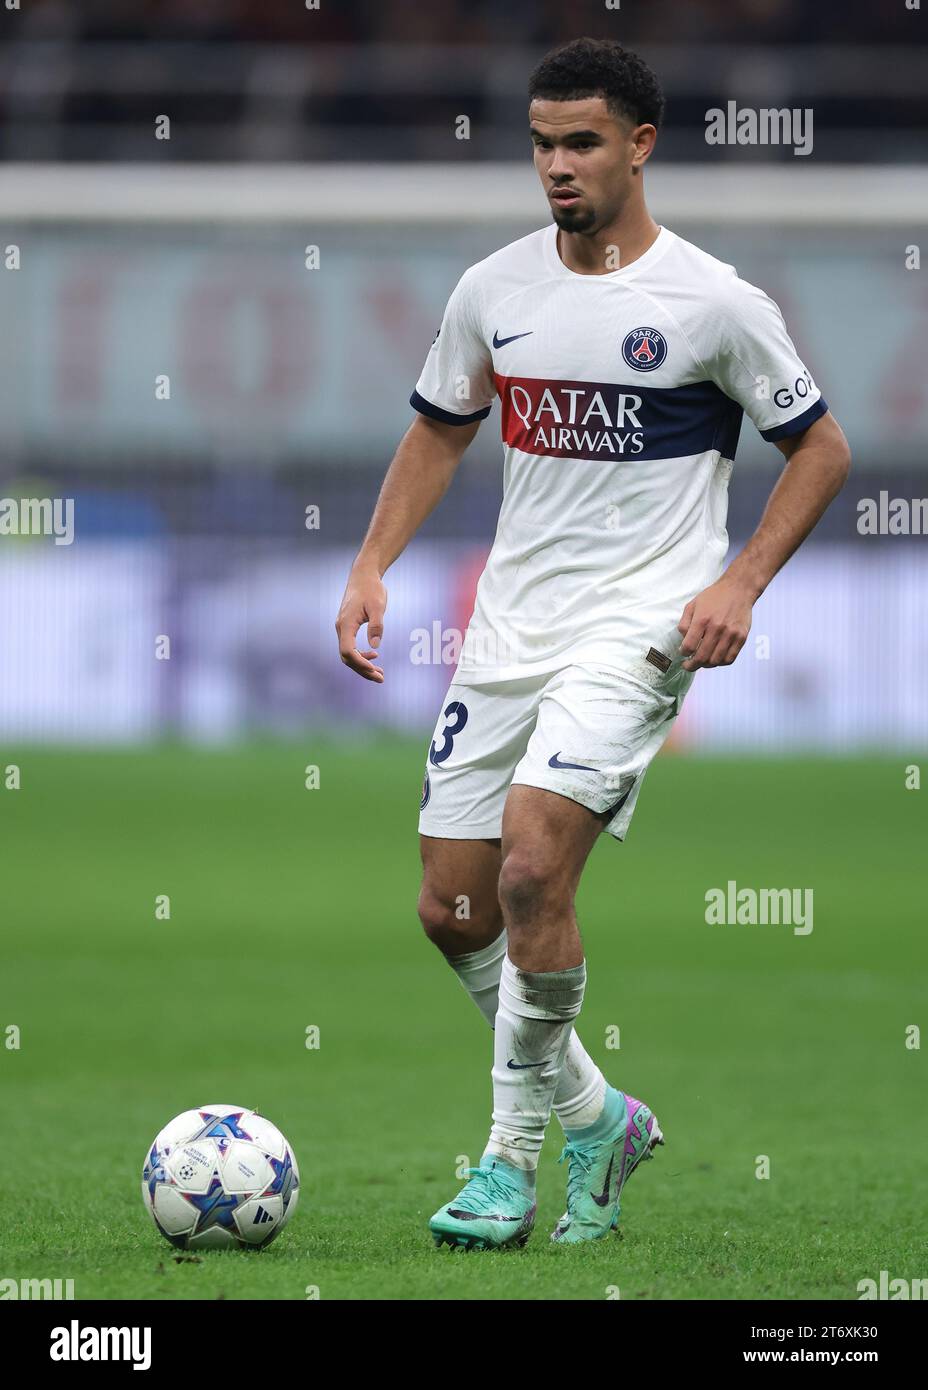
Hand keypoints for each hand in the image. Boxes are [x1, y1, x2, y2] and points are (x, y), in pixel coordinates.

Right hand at [335, 564, 386, 681]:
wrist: (363, 576)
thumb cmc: (371, 589)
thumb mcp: (378, 606)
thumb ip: (377, 626)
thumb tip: (375, 646)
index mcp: (346, 624)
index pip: (348, 651)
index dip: (360, 663)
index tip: (375, 670)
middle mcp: (341, 628)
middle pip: (347, 657)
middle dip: (363, 670)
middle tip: (381, 678)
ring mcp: (343, 628)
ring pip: (349, 653)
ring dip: (363, 665)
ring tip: (379, 673)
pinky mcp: (347, 626)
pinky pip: (351, 646)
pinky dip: (361, 655)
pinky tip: (374, 654)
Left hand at [677, 576, 752, 670]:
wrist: (738, 589)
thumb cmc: (714, 597)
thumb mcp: (692, 605)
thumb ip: (684, 623)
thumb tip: (683, 642)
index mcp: (702, 620)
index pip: (689, 646)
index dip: (683, 653)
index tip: (683, 653)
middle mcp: (717, 628)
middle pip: (702, 657)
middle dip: (692, 665)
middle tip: (688, 666)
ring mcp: (731, 634)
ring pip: (715, 661)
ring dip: (706, 665)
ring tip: (701, 662)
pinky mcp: (741, 637)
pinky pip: (730, 658)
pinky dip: (720, 663)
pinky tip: (715, 659)